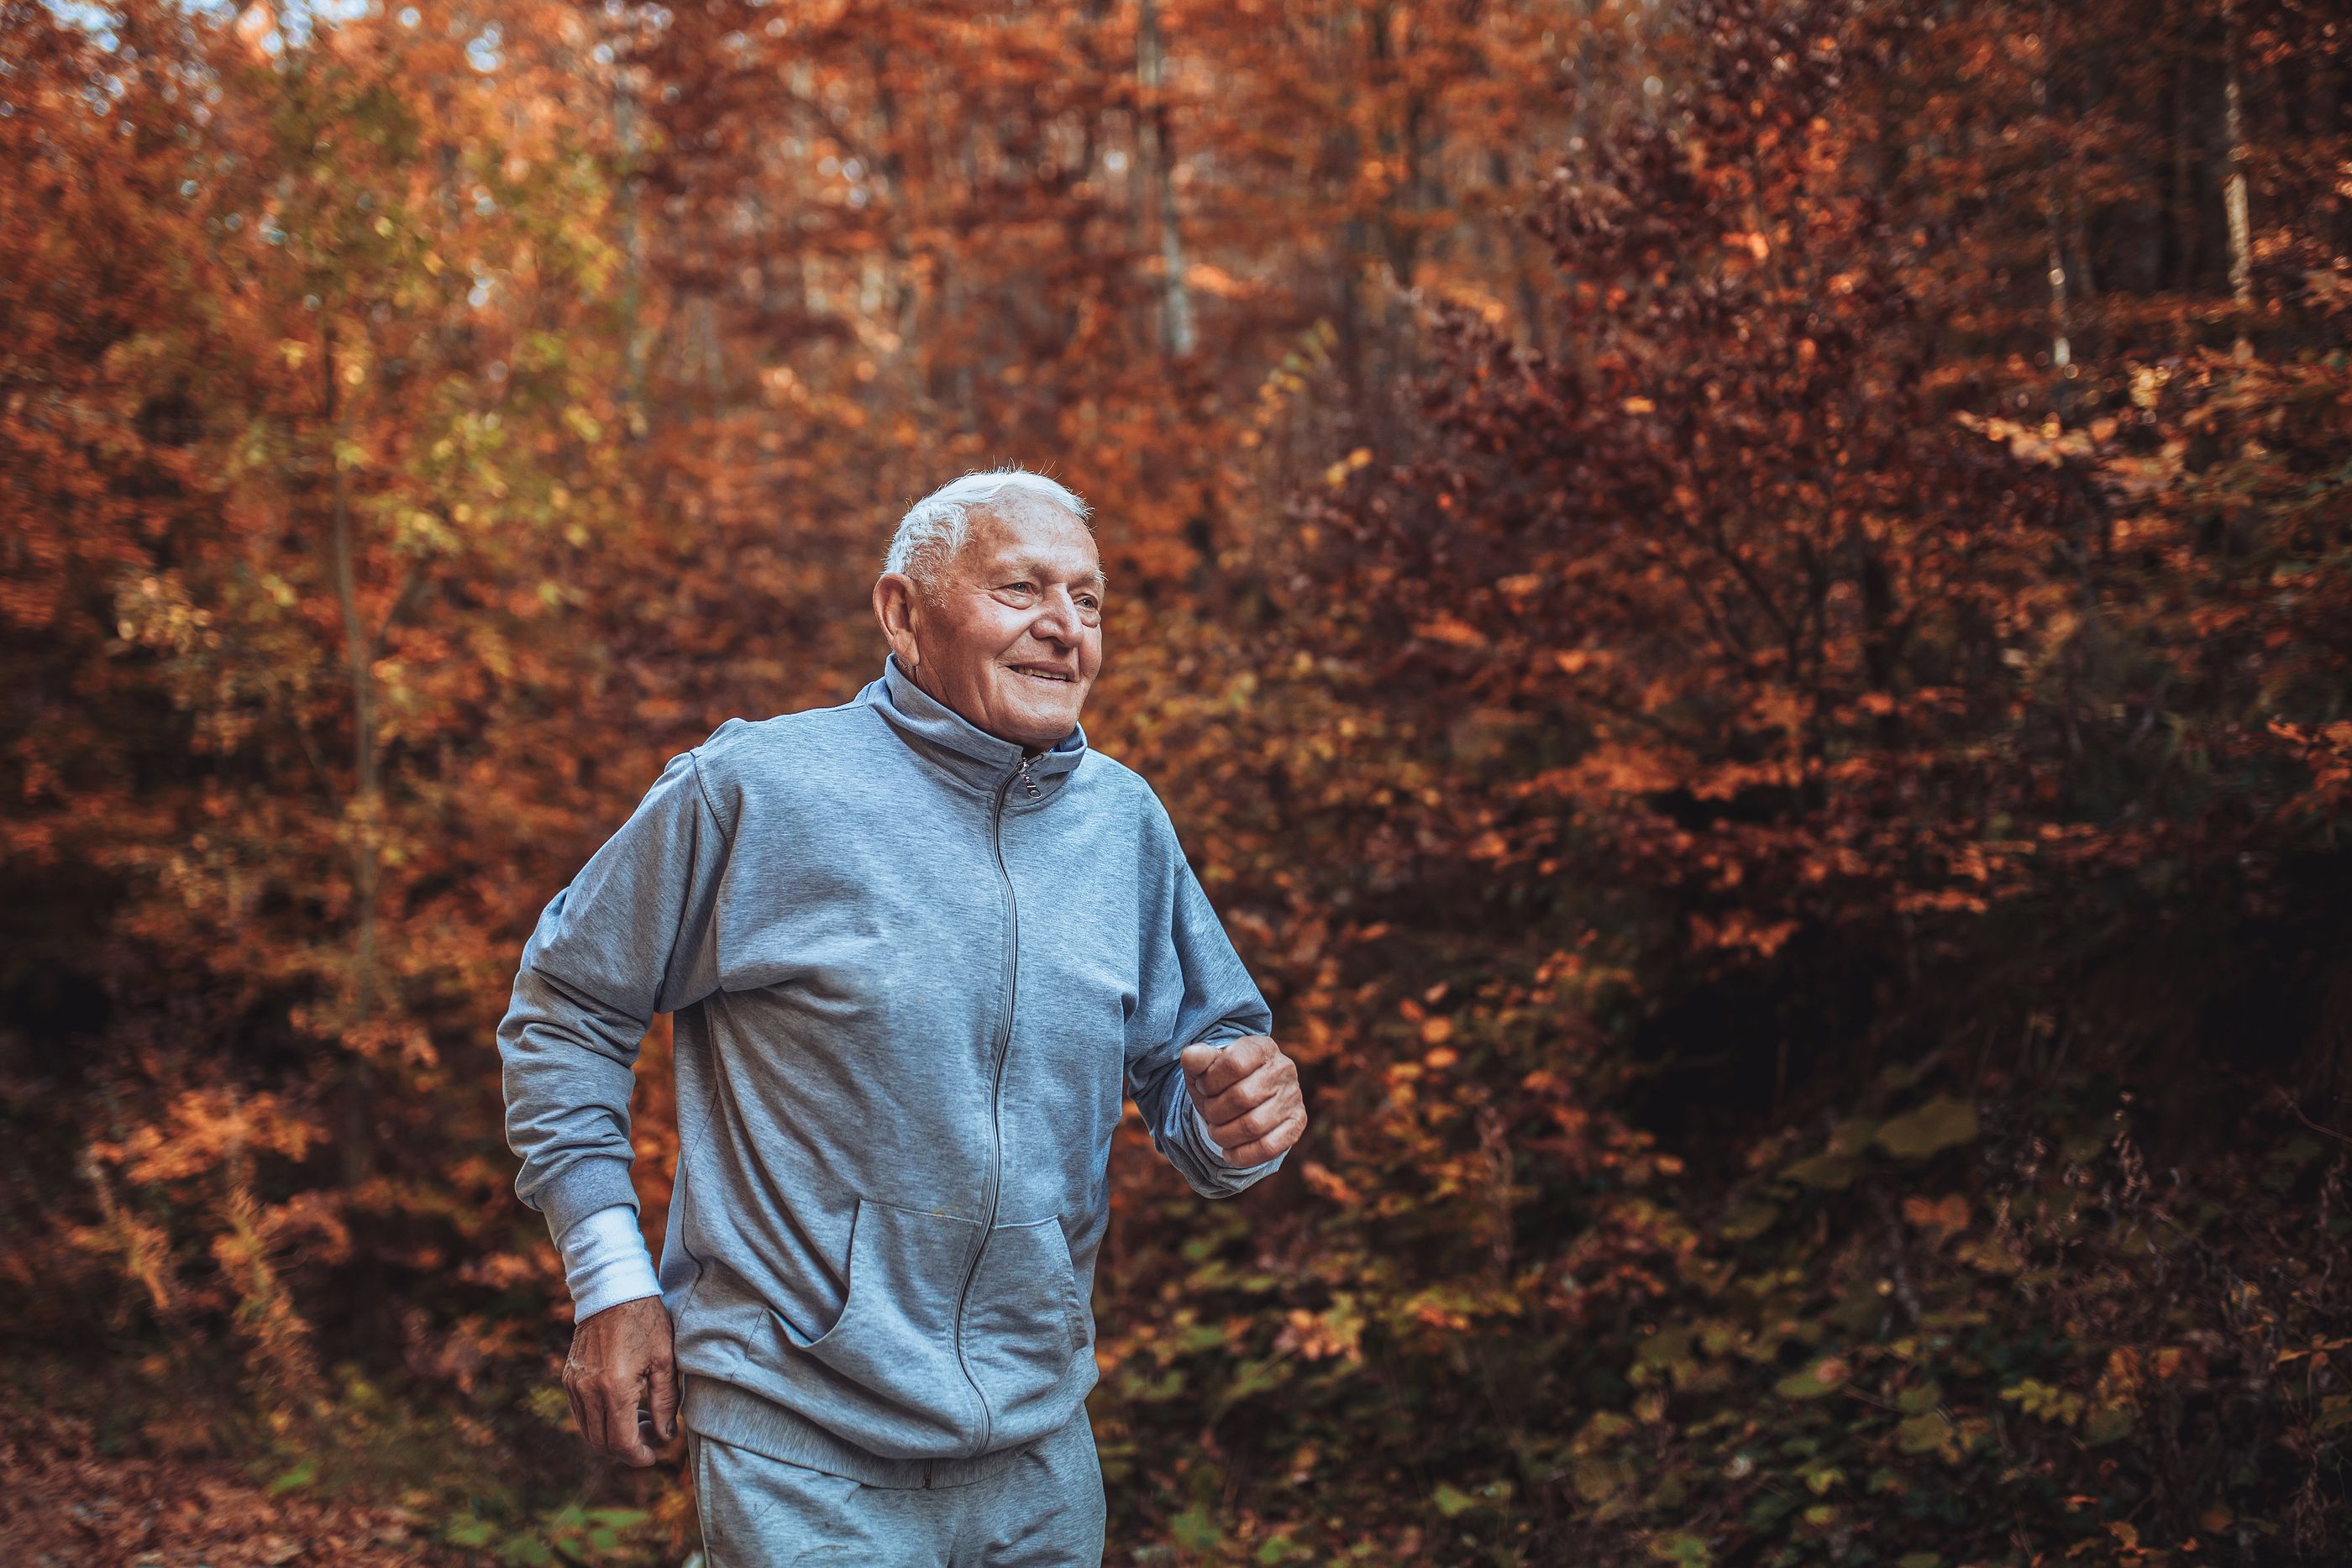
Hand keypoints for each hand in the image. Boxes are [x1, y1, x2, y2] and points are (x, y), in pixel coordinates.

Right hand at [562, 1295, 677, 1465]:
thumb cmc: (645, 1322)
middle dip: (627, 1450)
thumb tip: (666, 1436)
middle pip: (601, 1444)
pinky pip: (581, 1413)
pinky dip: (599, 1420)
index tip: (654, 1456)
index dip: (639, 1457)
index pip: (622, 1443)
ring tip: (640, 1417)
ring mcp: (573, 1385)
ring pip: (588, 1431)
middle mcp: (588, 1391)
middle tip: (651, 1434)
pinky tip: (622, 1405)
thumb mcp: (665, 1362)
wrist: (613, 1290)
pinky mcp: (568, 1378)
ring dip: (612, 1436)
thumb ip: (666, 1404)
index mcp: (614, 1389)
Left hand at [1180, 1034, 1306, 1166]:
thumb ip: (1197, 1060)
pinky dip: (1242, 1155)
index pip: (1233, 1063)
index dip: (1211, 1081)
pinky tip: (1229, 1152)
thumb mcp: (1205, 1068)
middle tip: (1209, 1113)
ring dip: (1224, 1135)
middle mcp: (1283, 1068)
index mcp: (1261, 1047)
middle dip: (1215, 1111)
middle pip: (1241, 1097)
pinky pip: (1269, 1147)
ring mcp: (1293, 1096)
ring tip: (1217, 1132)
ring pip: (1253, 1126)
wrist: (1244, 1098)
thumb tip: (1191, 1056)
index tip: (1204, 1087)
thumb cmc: (1221, 1081)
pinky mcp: (1297, 1123)